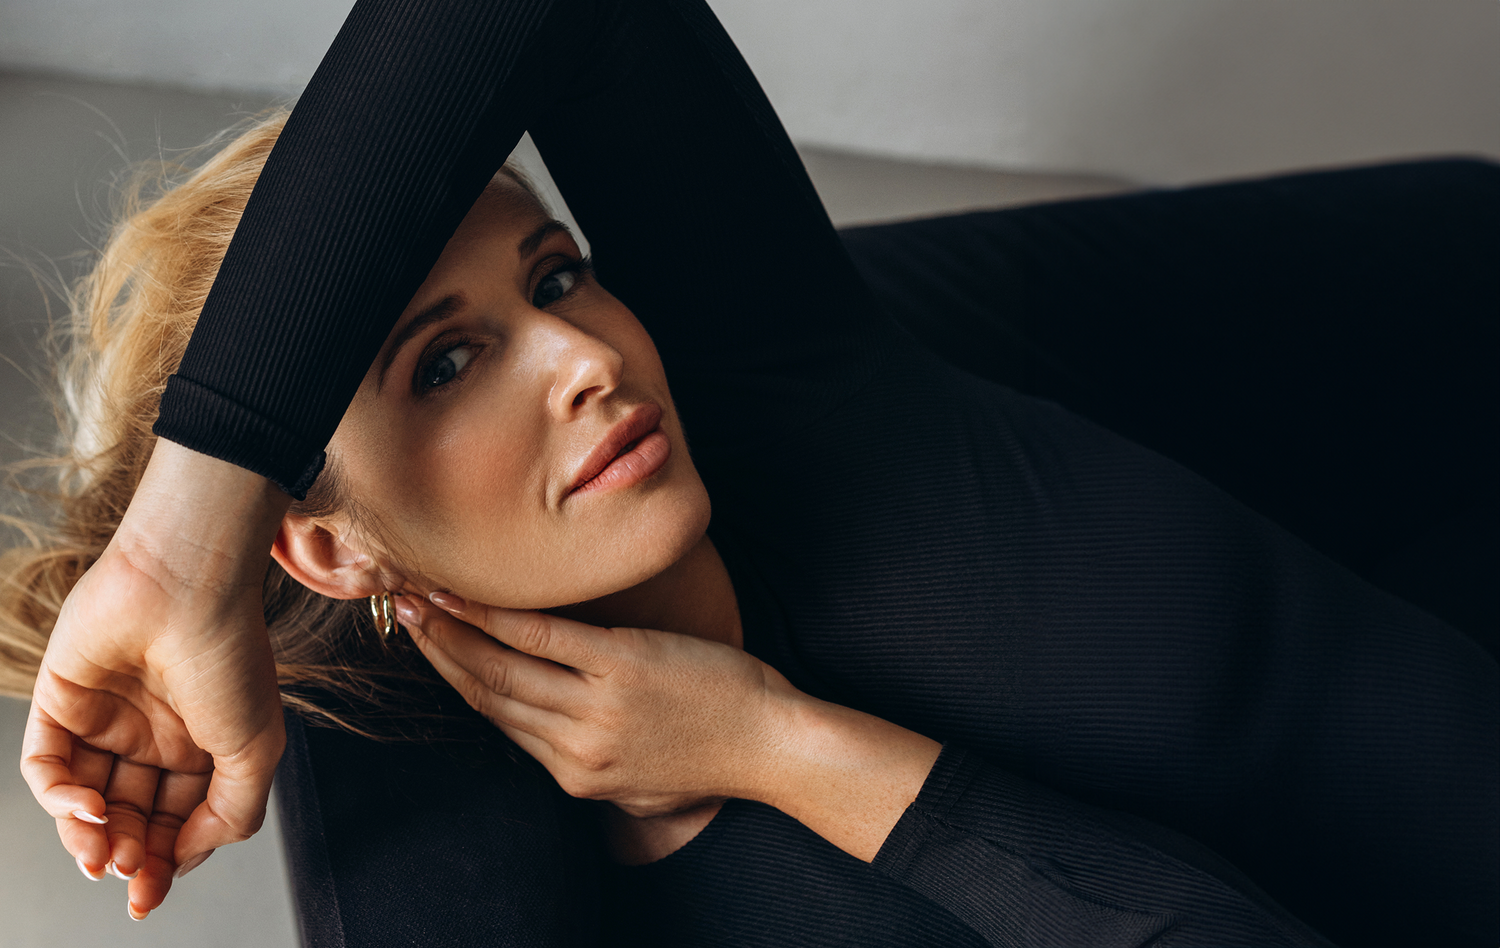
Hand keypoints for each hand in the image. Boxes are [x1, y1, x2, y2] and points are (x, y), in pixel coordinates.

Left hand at [19, 440, 290, 918]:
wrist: (187, 586)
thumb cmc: (231, 655)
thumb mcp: (257, 749)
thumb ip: (234, 812)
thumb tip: (190, 854)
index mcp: (203, 750)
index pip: (176, 823)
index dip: (165, 862)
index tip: (154, 892)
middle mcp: (153, 739)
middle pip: (130, 819)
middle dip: (129, 854)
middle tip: (131, 875)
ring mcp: (106, 722)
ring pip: (84, 802)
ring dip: (89, 836)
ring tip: (103, 852)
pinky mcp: (61, 703)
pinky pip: (47, 766)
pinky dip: (59, 798)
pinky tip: (85, 806)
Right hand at [399, 592, 795, 817]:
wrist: (773, 747)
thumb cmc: (717, 759)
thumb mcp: (644, 791)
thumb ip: (596, 770)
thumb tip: (561, 747)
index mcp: (577, 775)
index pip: (499, 721)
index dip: (457, 679)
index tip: (431, 645)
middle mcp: (574, 747)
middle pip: (486, 692)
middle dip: (437, 650)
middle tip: (401, 611)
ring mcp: (595, 707)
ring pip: (500, 667)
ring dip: (451, 629)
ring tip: (418, 595)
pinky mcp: (621, 668)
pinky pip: (543, 638)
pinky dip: (496, 615)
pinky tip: (466, 594)